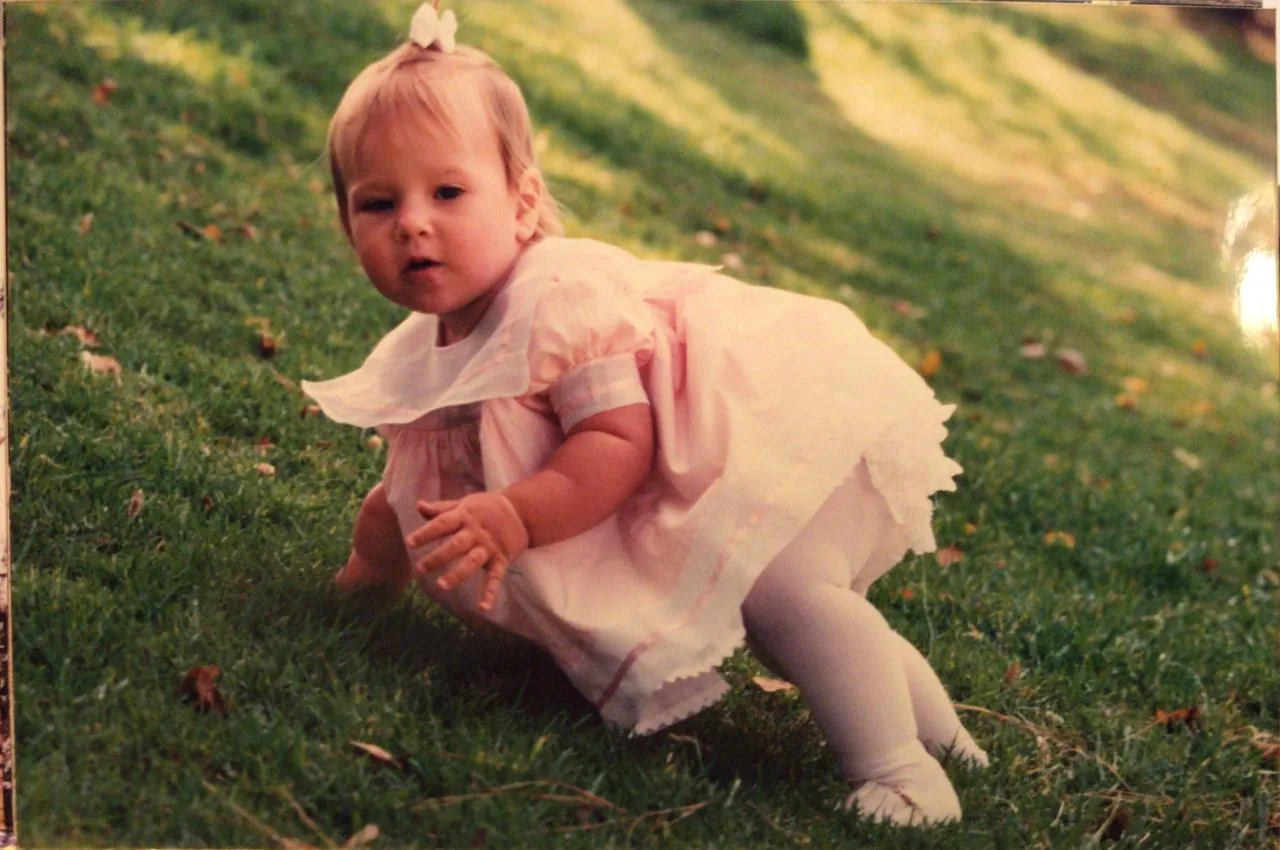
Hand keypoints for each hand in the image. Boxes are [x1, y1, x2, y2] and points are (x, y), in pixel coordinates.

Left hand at [405, 491, 529, 611]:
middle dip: (437, 557)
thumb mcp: (465, 503)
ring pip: (472, 562)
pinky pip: (495, 578)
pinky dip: (490, 593)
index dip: (426, 533)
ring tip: (441, 586)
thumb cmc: (488, 507)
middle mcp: (476, 532)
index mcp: (465, 516)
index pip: (442, 524)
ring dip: (457, 574)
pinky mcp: (501, 559)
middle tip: (420, 569)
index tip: (410, 543)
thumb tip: (419, 506)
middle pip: (455, 545)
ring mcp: (489, 547)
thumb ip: (441, 508)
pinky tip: (483, 607)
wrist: (523, 511)